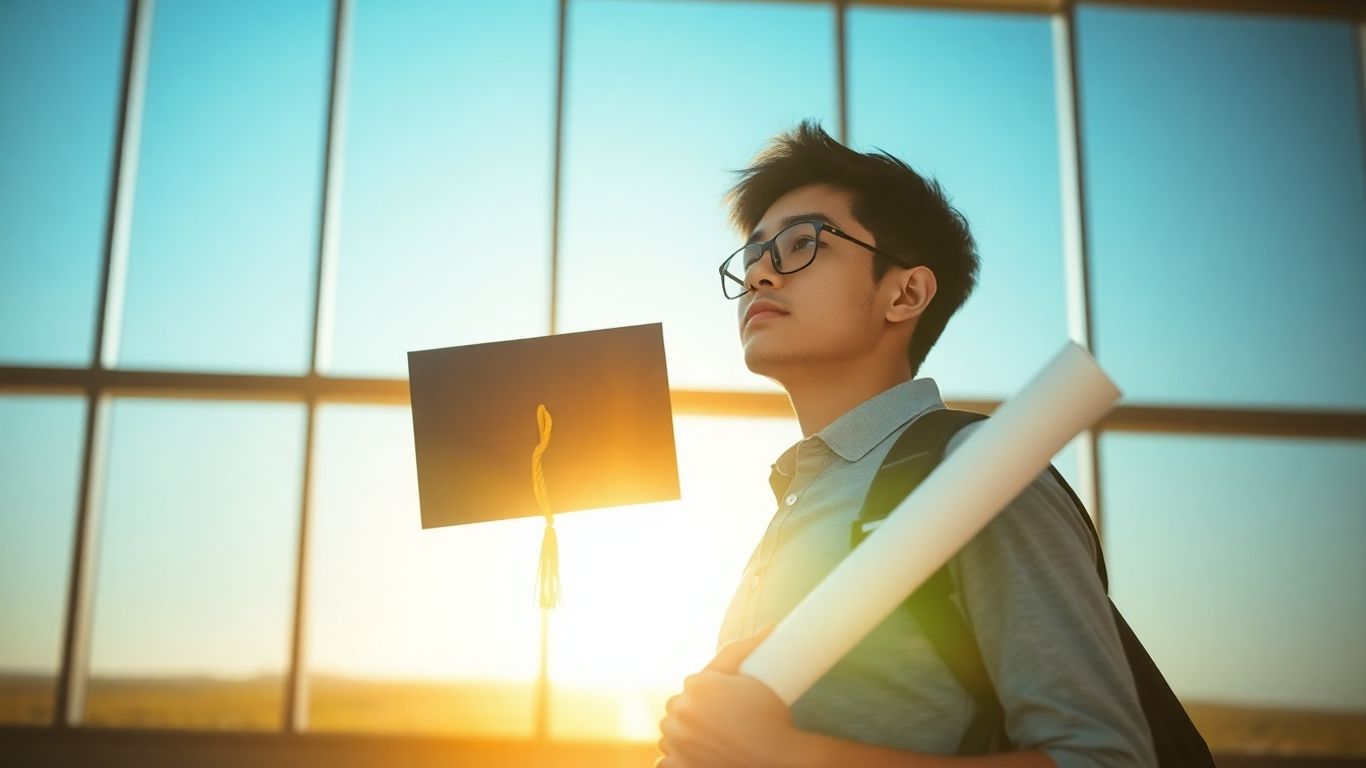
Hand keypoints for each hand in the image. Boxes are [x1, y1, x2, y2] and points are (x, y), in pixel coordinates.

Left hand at [655, 625, 804, 767]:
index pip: (694, 683)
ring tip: (707, 739)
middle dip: (694, 713)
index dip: (708, 692)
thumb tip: (771, 625)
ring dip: (682, 734)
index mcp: (698, 684)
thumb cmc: (775, 722)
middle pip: (680, 707)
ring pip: (670, 732)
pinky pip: (663, 761)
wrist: (780, 761)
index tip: (722, 702)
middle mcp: (680, 711)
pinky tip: (692, 757)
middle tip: (719, 723)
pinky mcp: (673, 767)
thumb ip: (754, 650)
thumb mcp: (762, 682)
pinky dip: (675, 760)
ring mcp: (674, 742)